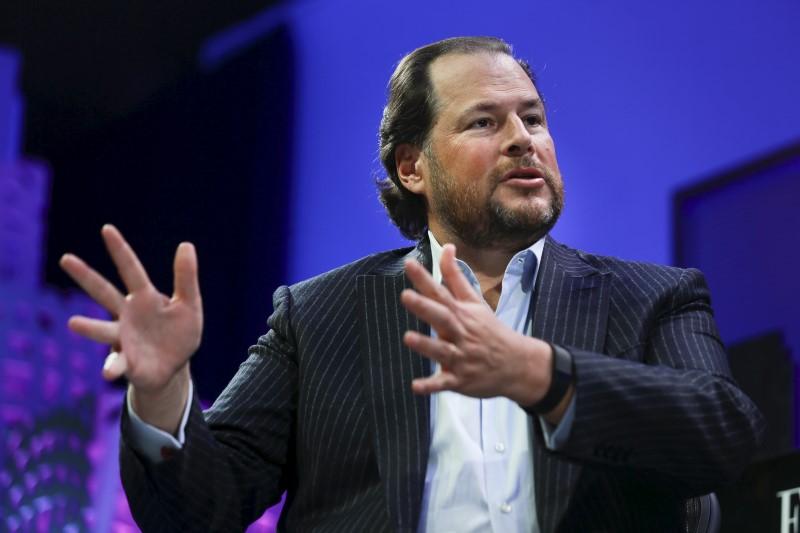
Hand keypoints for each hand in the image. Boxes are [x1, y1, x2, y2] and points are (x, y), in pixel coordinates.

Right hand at [60, 224, 202, 394]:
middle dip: (86, 276)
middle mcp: (127, 315)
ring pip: (102, 330)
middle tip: (66, 258)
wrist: (174, 366)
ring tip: (73, 323)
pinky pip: (116, 364)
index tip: (106, 228)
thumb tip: (186, 244)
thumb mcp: (189, 305)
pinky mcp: (126, 362)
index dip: (120, 250)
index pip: (131, 270)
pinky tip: (108, 373)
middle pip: (104, 292)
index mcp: (145, 298)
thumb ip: (186, 278)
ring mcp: (122, 338)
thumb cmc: (179, 332)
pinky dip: (112, 367)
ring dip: (89, 327)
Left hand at [400, 244, 550, 404]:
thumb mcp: (475, 302)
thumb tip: (447, 247)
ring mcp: (461, 358)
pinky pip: (444, 383)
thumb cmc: (490, 330)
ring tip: (408, 337)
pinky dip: (431, 386)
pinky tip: (416, 386)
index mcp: (462, 314)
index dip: (425, 279)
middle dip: (424, 307)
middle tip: (406, 296)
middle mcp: (461, 333)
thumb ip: (456, 276)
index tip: (409, 264)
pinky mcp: (461, 380)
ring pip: (442, 351)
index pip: (441, 292)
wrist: (518, 364)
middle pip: (442, 318)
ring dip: (426, 345)